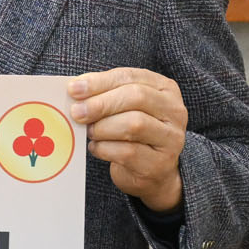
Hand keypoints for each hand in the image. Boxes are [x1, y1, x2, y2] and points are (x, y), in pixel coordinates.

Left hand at [68, 67, 186, 212]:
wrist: (151, 171)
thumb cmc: (132, 133)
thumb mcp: (122, 108)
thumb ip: (104, 95)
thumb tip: (75, 89)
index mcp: (164, 88)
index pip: (130, 77)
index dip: (99, 82)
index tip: (73, 89)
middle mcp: (174, 111)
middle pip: (136, 97)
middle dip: (101, 104)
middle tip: (77, 112)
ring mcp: (171, 138)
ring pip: (134, 124)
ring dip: (102, 127)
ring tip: (90, 132)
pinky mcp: (160, 163)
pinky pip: (127, 152)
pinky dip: (104, 148)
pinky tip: (96, 147)